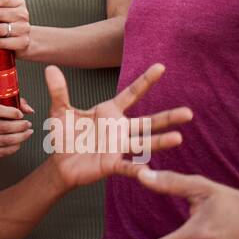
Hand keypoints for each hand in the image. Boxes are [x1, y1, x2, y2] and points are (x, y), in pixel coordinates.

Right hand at [0, 97, 35, 158]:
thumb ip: (15, 103)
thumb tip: (29, 110)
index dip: (11, 112)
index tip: (21, 114)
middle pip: (2, 127)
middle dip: (20, 126)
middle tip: (27, 124)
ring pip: (5, 140)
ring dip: (20, 137)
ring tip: (27, 133)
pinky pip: (3, 151)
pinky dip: (14, 147)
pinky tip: (19, 142)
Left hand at [44, 63, 191, 189]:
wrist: (60, 163)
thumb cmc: (65, 136)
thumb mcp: (60, 111)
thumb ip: (58, 91)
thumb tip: (50, 68)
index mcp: (110, 112)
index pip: (131, 94)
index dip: (145, 81)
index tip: (161, 67)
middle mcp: (120, 128)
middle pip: (148, 121)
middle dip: (168, 117)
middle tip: (189, 113)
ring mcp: (119, 147)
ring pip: (144, 142)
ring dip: (161, 141)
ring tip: (179, 138)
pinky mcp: (113, 164)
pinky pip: (127, 166)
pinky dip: (137, 169)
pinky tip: (149, 171)